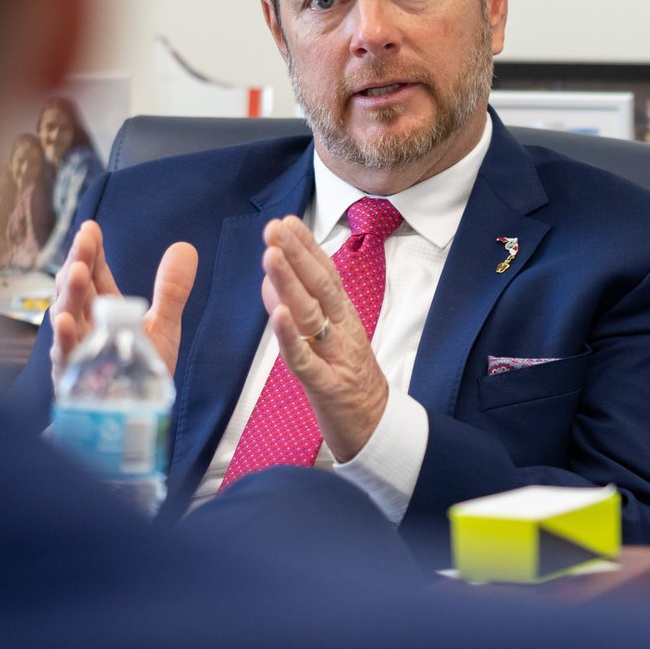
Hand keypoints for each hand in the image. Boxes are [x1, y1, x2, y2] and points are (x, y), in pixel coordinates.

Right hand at [49, 220, 197, 374]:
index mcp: (105, 308)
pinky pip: (66, 355)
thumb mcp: (162, 325)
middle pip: (77, 288)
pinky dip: (64, 338)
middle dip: (78, 262)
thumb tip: (186, 247)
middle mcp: (85, 323)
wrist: (134, 417)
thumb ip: (171, 289)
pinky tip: (65, 321)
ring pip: (66, 315)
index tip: (91, 229)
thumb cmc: (140, 371)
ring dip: (70, 293)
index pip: (94, 273)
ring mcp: (76, 348)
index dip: (91, 251)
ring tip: (77, 270)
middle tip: (84, 240)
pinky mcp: (73, 376)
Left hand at [259, 214, 387, 461]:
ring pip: (311, 315)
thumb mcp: (330, 339)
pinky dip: (291, 339)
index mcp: (344, 317)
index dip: (307, 247)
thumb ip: (303, 310)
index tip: (288, 221)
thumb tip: (273, 282)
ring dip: (290, 283)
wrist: (378, 428)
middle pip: (320, 287)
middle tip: (276, 227)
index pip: (326, 274)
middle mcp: (343, 330)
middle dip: (296, 254)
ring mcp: (336, 357)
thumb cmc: (349, 380)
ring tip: (271, 255)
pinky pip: (306, 361)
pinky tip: (278, 316)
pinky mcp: (327, 386)